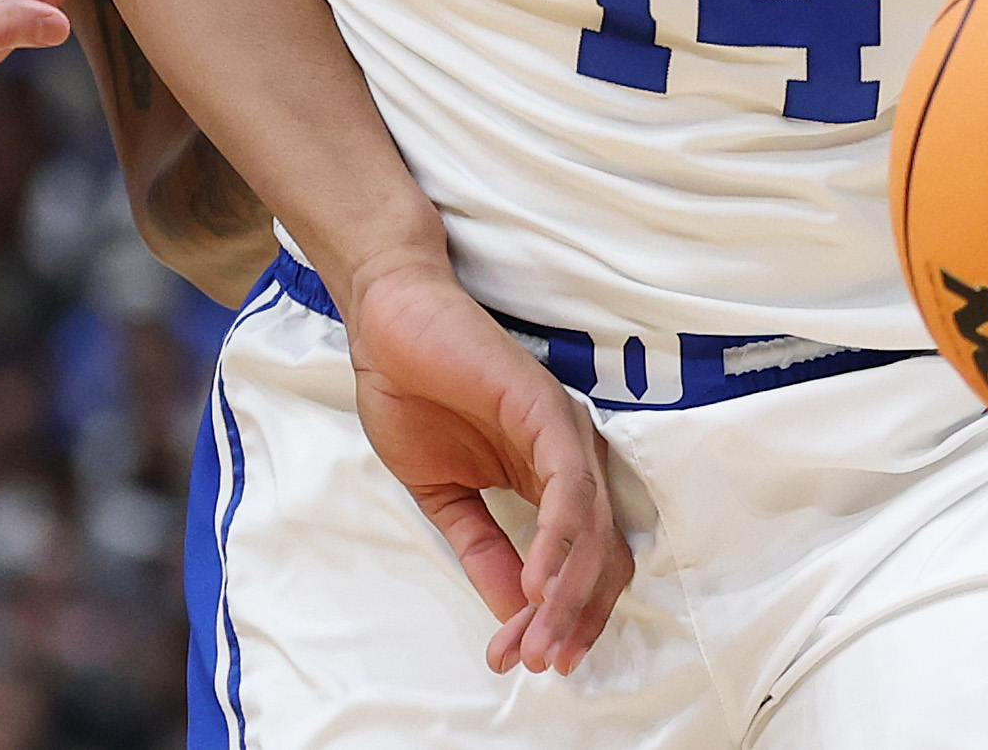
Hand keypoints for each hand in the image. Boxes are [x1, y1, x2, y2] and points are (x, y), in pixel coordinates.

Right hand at [340, 255, 630, 676]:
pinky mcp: (547, 410)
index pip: (583, 564)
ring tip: (537, 638)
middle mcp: (571, 460)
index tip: (532, 660)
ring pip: (591, 530)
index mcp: (549, 481)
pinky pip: (568, 487)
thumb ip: (481, 549)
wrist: (385, 325)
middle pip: (601, 556)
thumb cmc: (412, 395)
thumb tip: (513, 613)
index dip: (564, 616)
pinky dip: (558, 539)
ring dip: (565, 593)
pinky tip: (536, 580)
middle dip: (570, 618)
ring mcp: (564, 433)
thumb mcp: (445, 496)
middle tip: (538, 662)